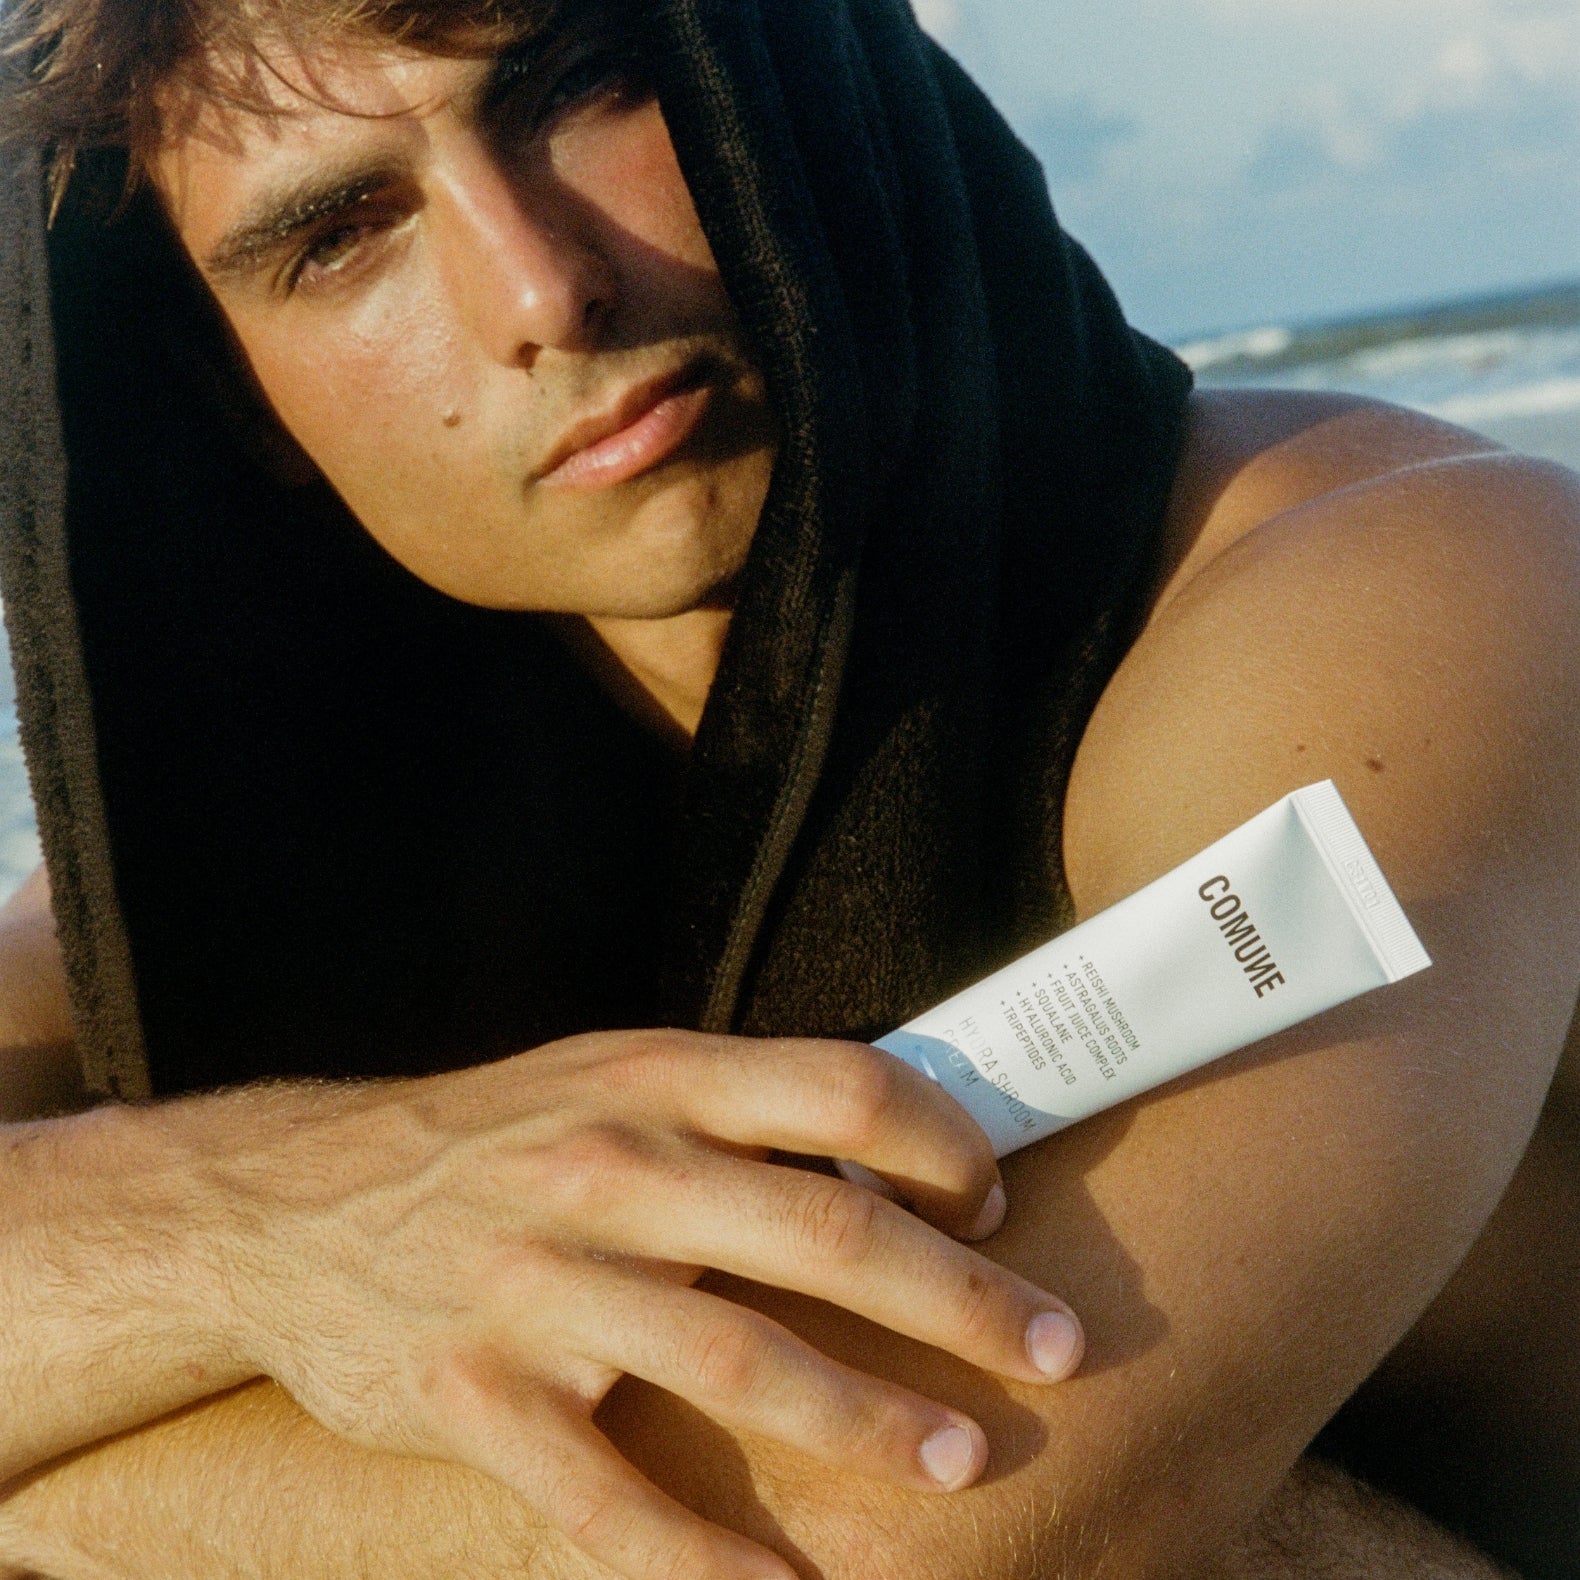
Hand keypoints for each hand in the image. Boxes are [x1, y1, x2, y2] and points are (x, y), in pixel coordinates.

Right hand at [198, 1030, 1083, 1579]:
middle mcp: (607, 1171)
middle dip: (958, 1299)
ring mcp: (538, 1286)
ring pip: (736, 1364)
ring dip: (864, 1424)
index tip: (997, 1205)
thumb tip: (895, 1145)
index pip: (841, 1088)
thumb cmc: (496, 1139)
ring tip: (960, 1465)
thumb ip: (734, 1106)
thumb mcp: (610, 1078)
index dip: (943, 1144)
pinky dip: (705, 1564)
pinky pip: (610, 1504)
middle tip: (1059, 1349)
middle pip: (821, 1230)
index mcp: (654, 1080)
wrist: (296, 1204)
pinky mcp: (476, 1397)